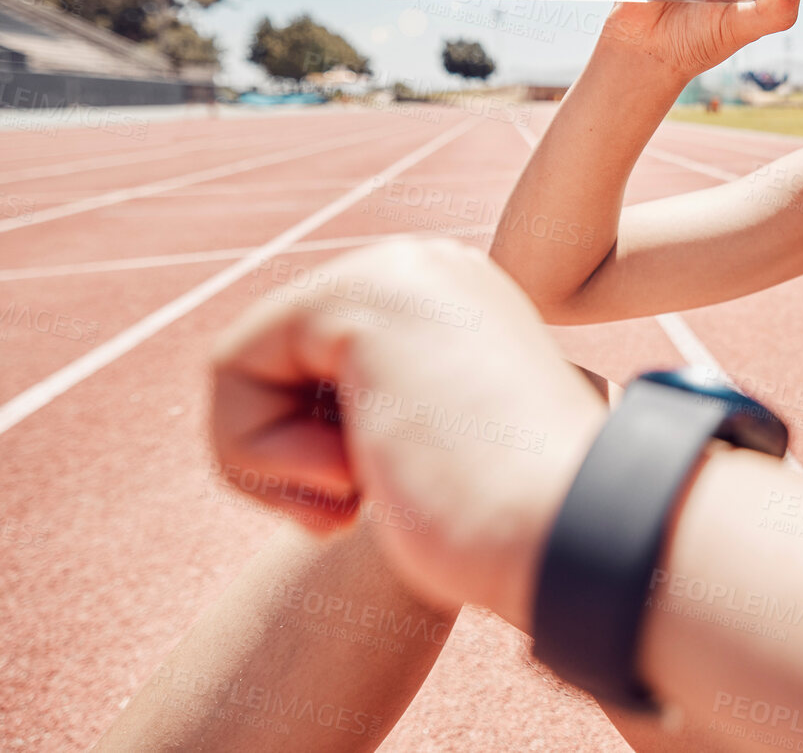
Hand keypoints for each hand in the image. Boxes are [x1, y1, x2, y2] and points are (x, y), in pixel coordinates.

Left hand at [207, 236, 607, 630]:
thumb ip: (376, 416)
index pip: (311, 365)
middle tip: (350, 513)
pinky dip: (258, 451)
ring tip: (351, 499)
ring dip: (269, 461)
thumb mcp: (433, 457)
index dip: (311, 455)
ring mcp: (397, 272)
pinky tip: (347, 476)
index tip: (373, 508)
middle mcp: (428, 268)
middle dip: (283, 455)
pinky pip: (231, 369)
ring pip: (242, 364)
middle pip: (269, 358)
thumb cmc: (514, 530)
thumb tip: (308, 418)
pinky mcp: (359, 298)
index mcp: (457, 303)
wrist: (567, 538)